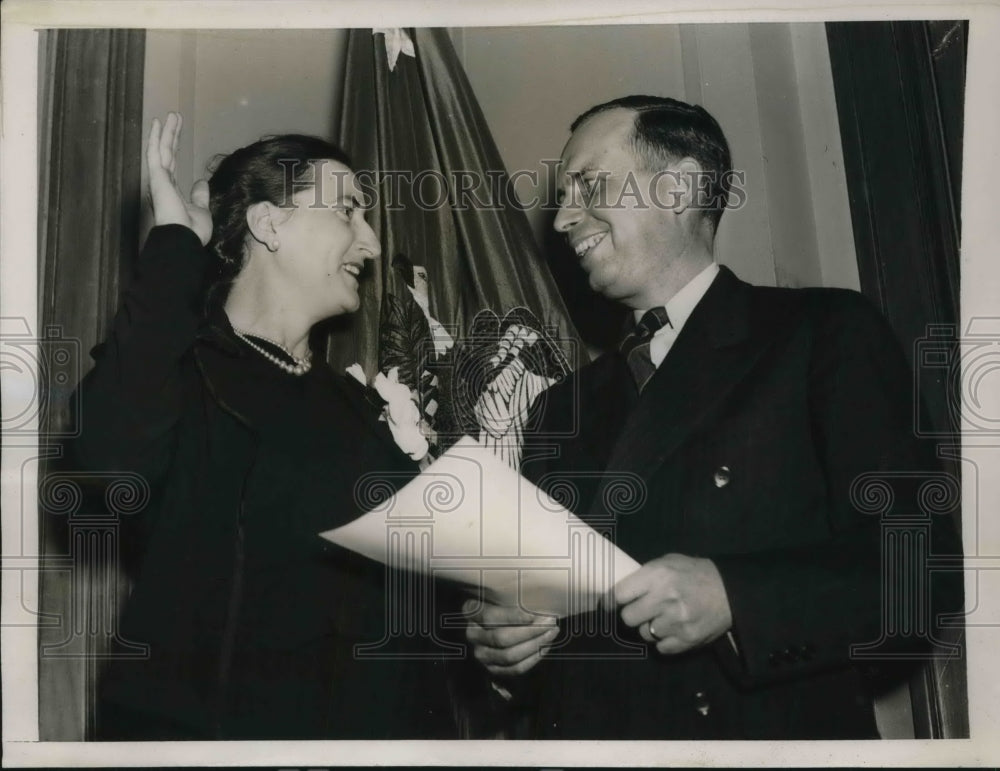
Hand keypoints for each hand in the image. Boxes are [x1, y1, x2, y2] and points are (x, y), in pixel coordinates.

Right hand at [146, 112, 211, 244]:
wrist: (184, 239)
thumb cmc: (192, 231)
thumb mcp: (201, 210)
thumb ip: (199, 195)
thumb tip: (201, 182)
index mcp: (172, 191)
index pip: (172, 163)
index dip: (173, 147)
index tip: (176, 135)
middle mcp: (163, 183)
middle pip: (167, 152)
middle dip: (170, 134)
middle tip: (174, 117)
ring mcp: (158, 179)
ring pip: (162, 149)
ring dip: (166, 131)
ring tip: (171, 114)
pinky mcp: (157, 176)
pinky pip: (155, 152)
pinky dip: (155, 137)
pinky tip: (158, 122)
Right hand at [464, 599, 558, 676]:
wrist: (494, 623)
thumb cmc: (501, 603)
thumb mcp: (500, 595)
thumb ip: (512, 598)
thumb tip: (538, 603)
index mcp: (471, 612)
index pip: (490, 617)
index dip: (512, 617)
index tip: (533, 615)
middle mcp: (472, 635)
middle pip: (501, 638)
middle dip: (530, 631)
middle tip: (550, 622)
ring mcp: (481, 654)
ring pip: (509, 656)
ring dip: (535, 645)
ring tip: (551, 632)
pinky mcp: (492, 669)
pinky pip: (515, 669)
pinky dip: (533, 659)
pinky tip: (545, 646)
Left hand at [614, 553, 731, 654]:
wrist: (731, 592)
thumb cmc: (695, 573)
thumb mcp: (668, 562)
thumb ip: (644, 575)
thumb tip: (618, 590)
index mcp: (658, 575)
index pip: (620, 594)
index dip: (609, 600)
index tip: (607, 604)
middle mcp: (665, 599)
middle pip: (628, 618)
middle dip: (632, 614)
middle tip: (642, 609)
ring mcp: (676, 622)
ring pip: (644, 634)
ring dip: (649, 627)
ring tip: (664, 617)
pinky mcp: (687, 639)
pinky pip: (660, 647)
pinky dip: (664, 640)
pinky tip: (673, 628)